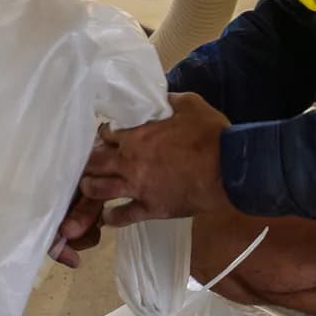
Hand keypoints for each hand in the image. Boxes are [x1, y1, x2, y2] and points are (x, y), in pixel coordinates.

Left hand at [49, 93, 230, 265]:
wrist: (228, 169)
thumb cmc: (210, 134)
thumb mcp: (190, 105)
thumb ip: (169, 100)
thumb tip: (159, 97)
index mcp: (136, 136)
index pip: (105, 134)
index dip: (104, 134)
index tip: (107, 136)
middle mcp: (129, 162)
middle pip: (93, 163)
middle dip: (88, 161)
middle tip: (89, 162)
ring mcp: (137, 188)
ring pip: (99, 190)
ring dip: (90, 187)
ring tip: (89, 186)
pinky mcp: (150, 209)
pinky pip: (122, 216)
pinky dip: (112, 217)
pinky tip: (108, 216)